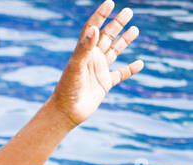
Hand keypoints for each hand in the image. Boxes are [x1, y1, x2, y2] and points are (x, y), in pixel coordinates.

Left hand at [49, 1, 141, 127]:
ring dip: (124, 41)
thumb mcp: (76, 67)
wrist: (65, 113)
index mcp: (84, 52)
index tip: (110, 3)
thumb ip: (85, 48)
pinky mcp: (104, 84)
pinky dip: (130, 69)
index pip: (92, 29)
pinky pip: (120, 74)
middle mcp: (91, 59)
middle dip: (117, 24)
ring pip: (114, 52)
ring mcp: (98, 71)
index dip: (100, 16)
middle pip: (106, 37)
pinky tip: (140, 64)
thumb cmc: (67, 89)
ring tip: (135, 29)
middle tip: (129, 11)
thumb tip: (95, 29)